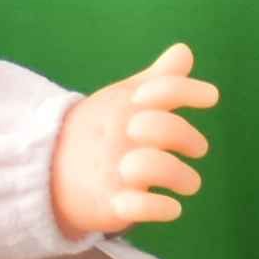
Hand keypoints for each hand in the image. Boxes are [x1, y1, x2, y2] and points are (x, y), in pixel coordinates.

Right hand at [51, 41, 217, 236]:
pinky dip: (160, 208)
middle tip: (198, 149)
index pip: (162, 90)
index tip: (211, 97)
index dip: (189, 90)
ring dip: (180, 176)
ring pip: (153, 167)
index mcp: (126, 107)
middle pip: (162, 127)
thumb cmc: (100, 130)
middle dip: (186, 137)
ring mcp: (115, 170)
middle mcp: (121, 136)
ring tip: (189, 183)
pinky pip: (138, 207)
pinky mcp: (110, 204)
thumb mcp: (125, 100)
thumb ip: (159, 79)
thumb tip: (184, 50)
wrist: (47, 169)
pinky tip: (172, 208)